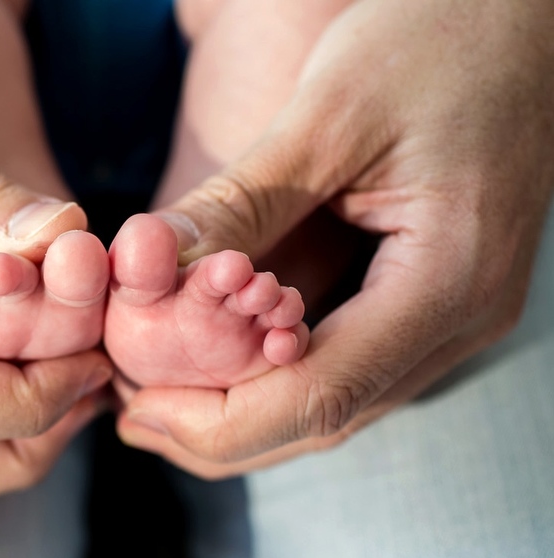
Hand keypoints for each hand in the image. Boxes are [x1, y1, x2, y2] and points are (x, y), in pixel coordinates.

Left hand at [117, 0, 553, 477]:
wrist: (521, 22)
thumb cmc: (437, 40)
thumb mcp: (328, 116)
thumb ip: (244, 201)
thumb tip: (151, 263)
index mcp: (446, 281)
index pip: (319, 395)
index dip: (217, 420)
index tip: (135, 411)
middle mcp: (463, 320)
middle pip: (327, 418)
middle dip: (220, 429)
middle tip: (131, 416)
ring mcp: (455, 315)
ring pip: (339, 404)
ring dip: (245, 411)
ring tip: (160, 398)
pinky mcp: (436, 298)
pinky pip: (352, 366)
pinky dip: (278, 378)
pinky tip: (223, 362)